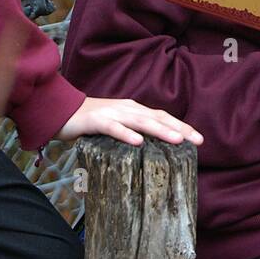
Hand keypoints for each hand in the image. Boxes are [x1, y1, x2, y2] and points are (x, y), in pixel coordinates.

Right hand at [56, 96, 203, 146]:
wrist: (61, 110)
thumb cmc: (90, 122)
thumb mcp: (116, 125)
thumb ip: (132, 132)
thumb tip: (150, 150)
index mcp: (133, 110)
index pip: (162, 117)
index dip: (181, 126)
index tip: (199, 139)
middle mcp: (127, 108)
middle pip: (157, 118)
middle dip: (179, 128)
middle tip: (198, 141)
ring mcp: (112, 113)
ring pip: (140, 121)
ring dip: (160, 130)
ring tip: (177, 140)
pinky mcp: (96, 120)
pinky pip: (113, 127)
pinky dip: (126, 134)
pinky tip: (138, 142)